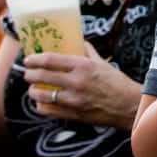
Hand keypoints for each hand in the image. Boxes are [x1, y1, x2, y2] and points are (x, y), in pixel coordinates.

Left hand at [25, 41, 140, 129]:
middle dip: (30, 74)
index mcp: (83, 66)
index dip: (35, 59)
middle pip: (42, 76)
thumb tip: (79, 43)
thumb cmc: (117, 83)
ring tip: (33, 88)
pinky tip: (41, 102)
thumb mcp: (103, 63)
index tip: (29, 59)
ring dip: (33, 90)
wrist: (128, 105)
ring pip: (41, 94)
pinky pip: (48, 110)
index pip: (51, 60)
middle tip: (28, 72)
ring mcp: (73, 99)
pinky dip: (41, 105)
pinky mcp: (72, 114)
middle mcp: (76, 82)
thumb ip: (88, 53)